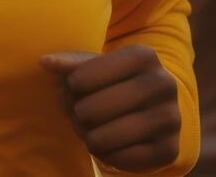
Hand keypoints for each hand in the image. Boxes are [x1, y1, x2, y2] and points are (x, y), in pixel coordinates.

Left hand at [41, 47, 180, 173]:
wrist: (152, 111)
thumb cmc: (113, 83)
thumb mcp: (93, 68)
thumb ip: (69, 64)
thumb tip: (44, 62)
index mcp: (144, 55)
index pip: (82, 77)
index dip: (71, 87)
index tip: (77, 86)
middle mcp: (164, 83)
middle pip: (90, 110)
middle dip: (78, 115)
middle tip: (83, 113)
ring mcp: (171, 118)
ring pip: (102, 138)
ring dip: (89, 137)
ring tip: (94, 129)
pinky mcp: (169, 150)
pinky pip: (119, 160)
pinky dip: (107, 155)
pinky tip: (113, 143)